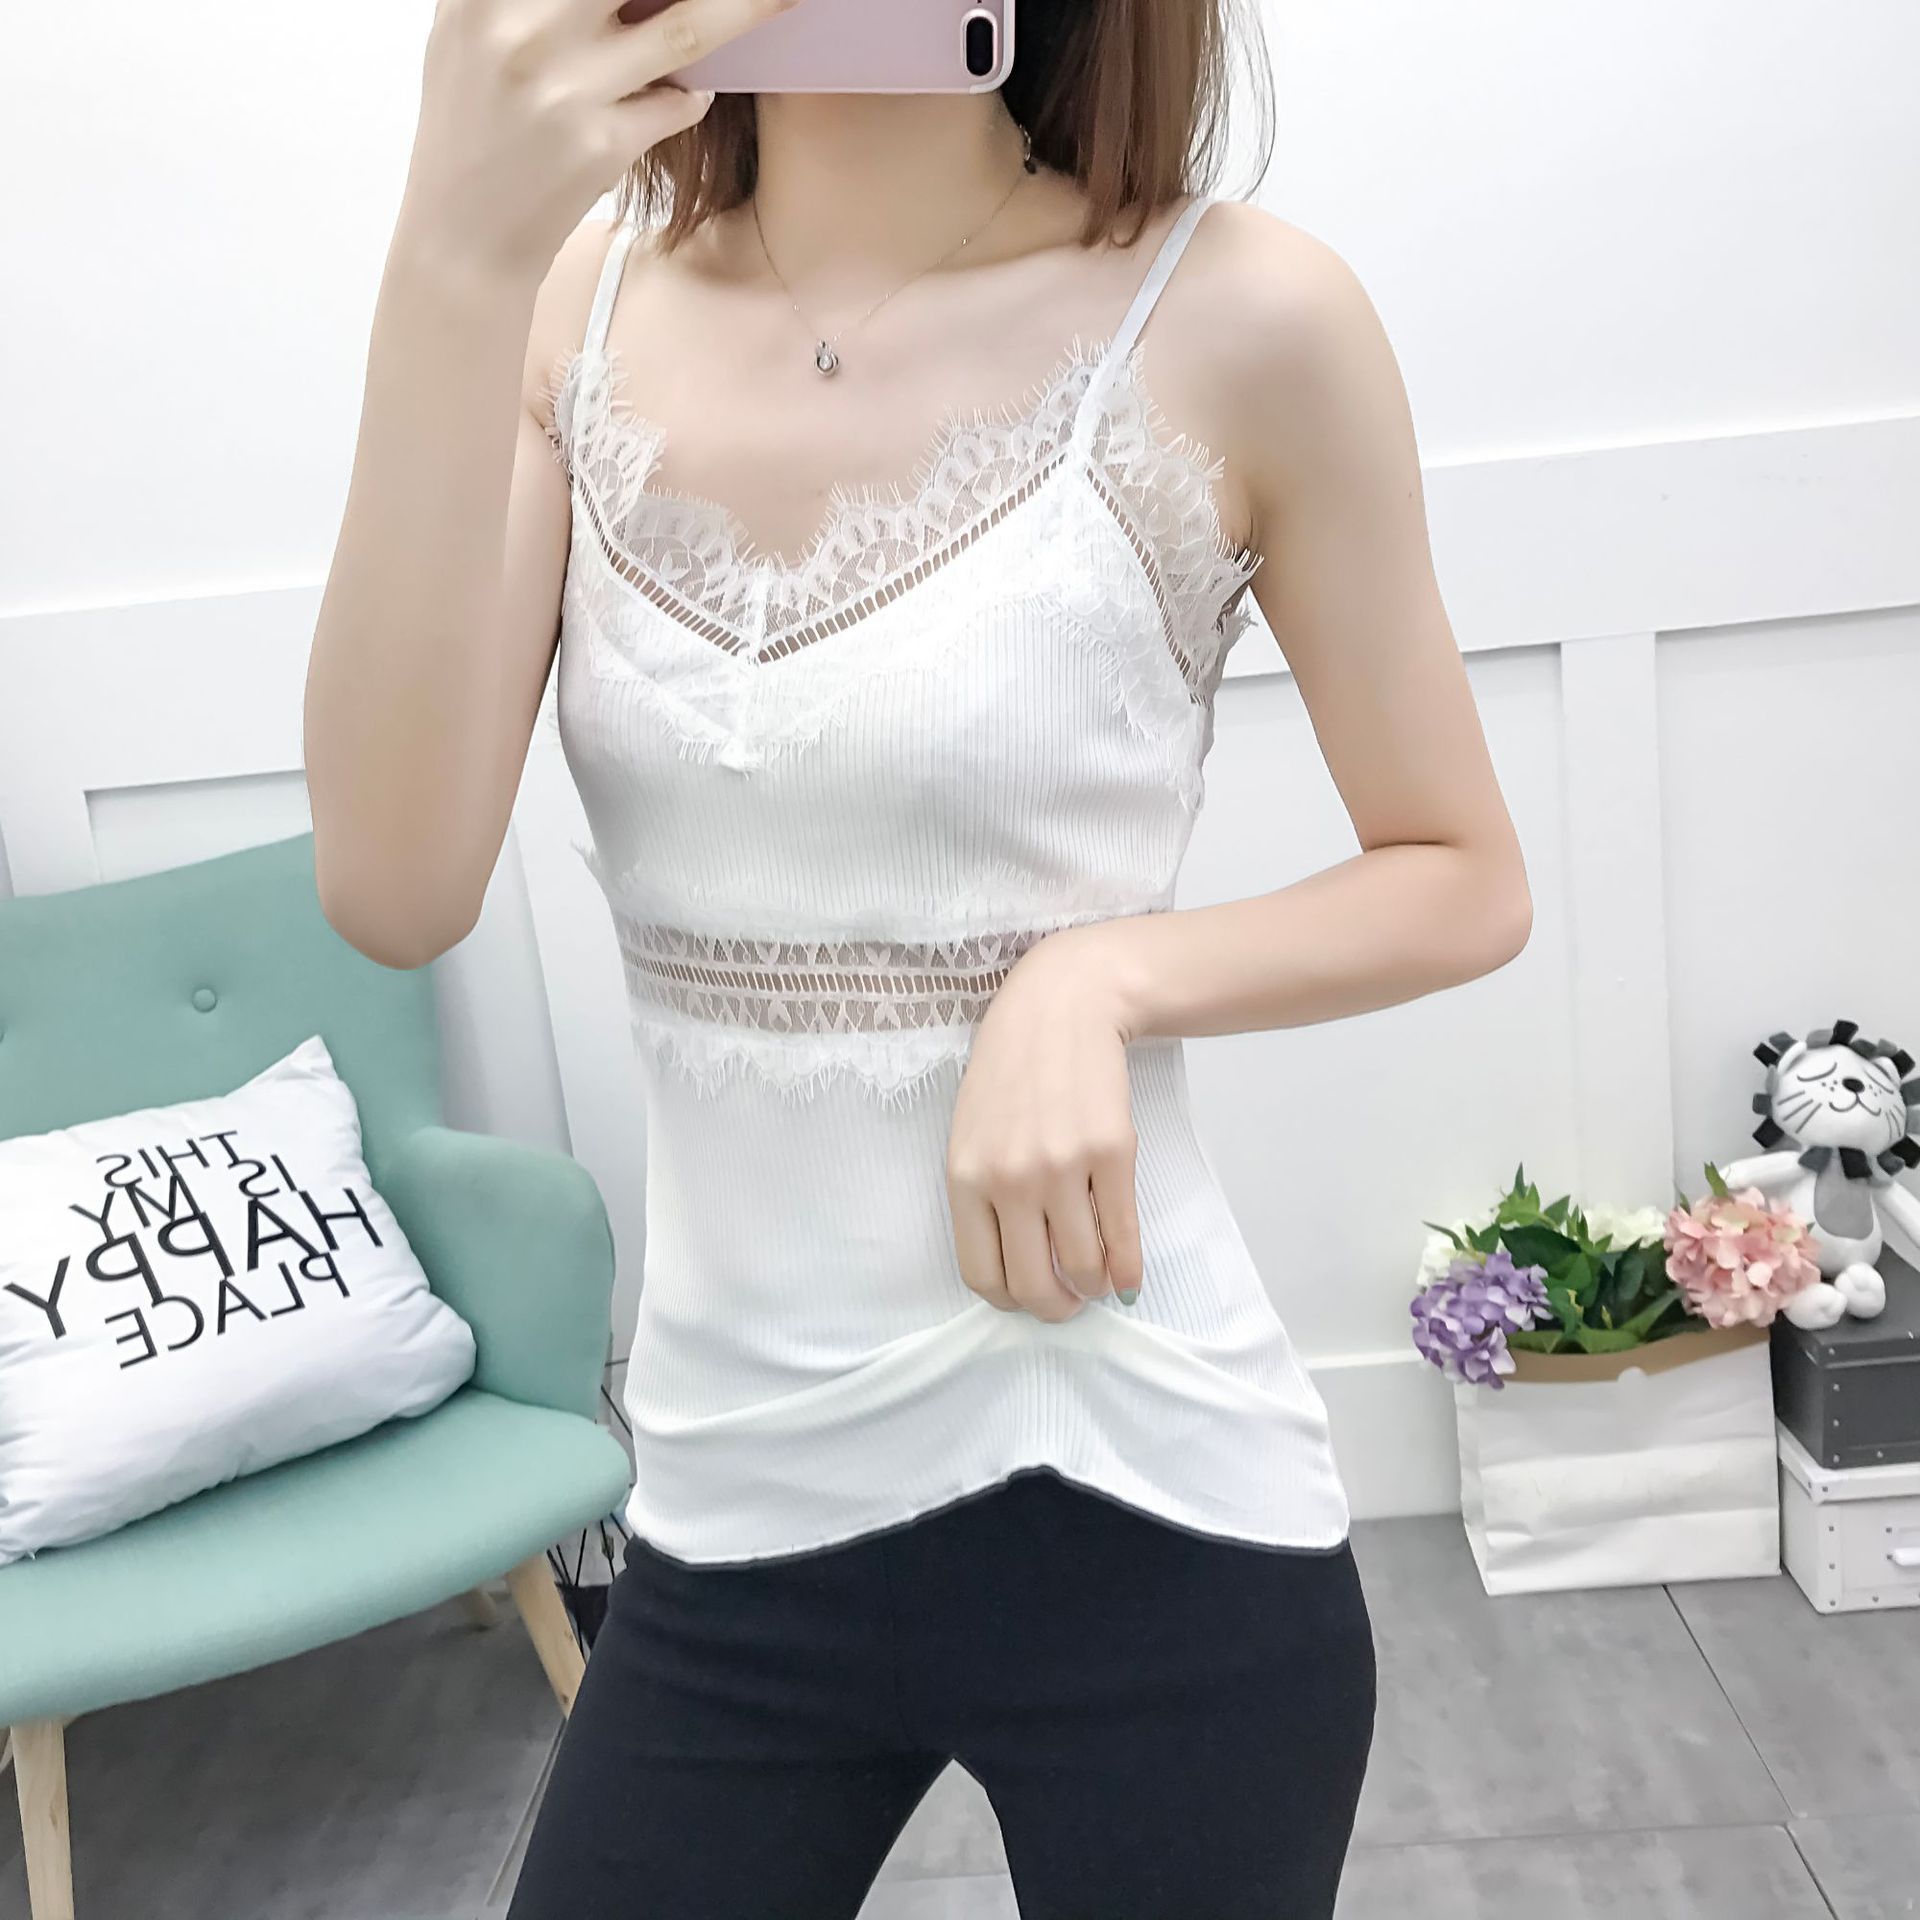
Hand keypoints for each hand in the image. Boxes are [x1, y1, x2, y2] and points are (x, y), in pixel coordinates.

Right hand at [401, 0, 797, 285]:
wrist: (464, 237)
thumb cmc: (473, 123)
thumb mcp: (467, 31)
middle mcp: (519, 30)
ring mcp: (564, 90)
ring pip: (683, 29)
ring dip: (745, 9)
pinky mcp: (601, 146)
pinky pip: (678, 101)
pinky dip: (689, 95)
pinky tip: (682, 96)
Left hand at [945, 928, 1145, 1322]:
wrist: (1064, 1006)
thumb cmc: (1012, 1069)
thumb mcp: (972, 1130)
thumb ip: (983, 1191)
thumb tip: (1014, 1262)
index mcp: (965, 1177)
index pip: (980, 1273)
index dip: (1008, 1299)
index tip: (1027, 1296)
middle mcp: (1010, 1179)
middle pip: (1032, 1283)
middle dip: (1054, 1308)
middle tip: (1068, 1304)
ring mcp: (1062, 1168)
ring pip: (1083, 1266)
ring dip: (1093, 1287)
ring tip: (1098, 1281)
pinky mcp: (1112, 1153)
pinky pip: (1122, 1236)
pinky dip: (1128, 1269)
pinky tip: (1129, 1278)